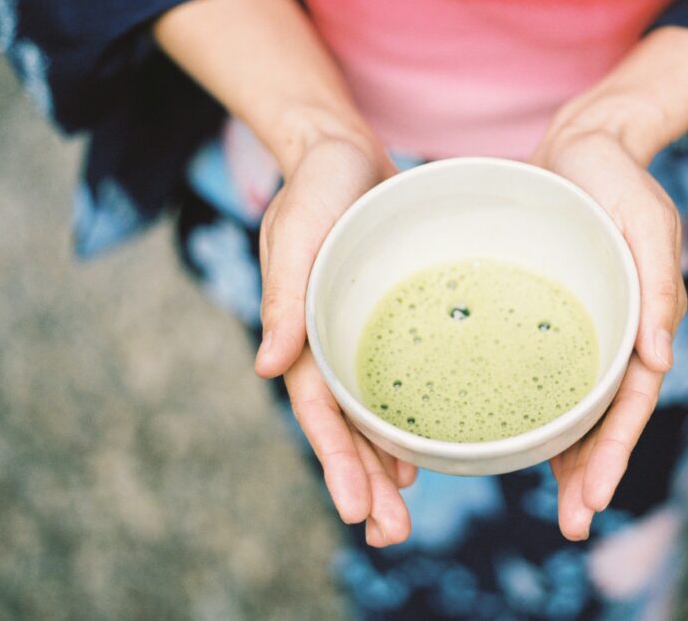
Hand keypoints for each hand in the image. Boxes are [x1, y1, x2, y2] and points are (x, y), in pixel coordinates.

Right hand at [254, 133, 418, 546]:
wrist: (343, 151)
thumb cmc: (316, 186)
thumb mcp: (296, 231)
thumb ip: (285, 294)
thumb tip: (264, 368)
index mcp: (301, 331)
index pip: (319, 410)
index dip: (337, 460)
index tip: (358, 510)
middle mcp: (329, 342)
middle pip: (347, 426)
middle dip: (364, 482)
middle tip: (390, 535)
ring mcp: (360, 334)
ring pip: (373, 412)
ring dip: (385, 463)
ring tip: (405, 515)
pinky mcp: (392, 318)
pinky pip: (400, 378)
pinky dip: (407, 418)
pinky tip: (423, 452)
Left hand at [531, 27, 687, 538]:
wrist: (583, 143)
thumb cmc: (618, 179)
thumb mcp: (648, 220)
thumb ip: (659, 284)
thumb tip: (662, 361)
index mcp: (642, 319)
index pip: (631, 399)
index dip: (614, 450)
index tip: (592, 497)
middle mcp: (613, 332)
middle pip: (604, 415)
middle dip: (591, 473)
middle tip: (572, 524)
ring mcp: (580, 326)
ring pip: (576, 403)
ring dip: (568, 456)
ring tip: (556, 506)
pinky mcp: (547, 314)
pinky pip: (543, 370)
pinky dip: (539, 409)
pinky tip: (521, 440)